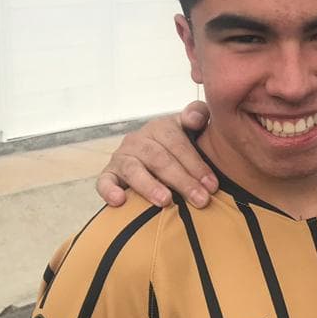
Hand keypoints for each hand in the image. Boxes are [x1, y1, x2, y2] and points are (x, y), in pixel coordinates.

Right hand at [95, 102, 216, 207]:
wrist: (151, 159)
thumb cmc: (178, 147)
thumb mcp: (190, 129)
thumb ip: (197, 115)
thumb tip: (195, 118)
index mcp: (160, 127)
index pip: (177, 143)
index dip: (196, 164)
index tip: (212, 185)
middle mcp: (138, 140)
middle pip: (159, 159)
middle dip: (182, 180)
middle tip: (200, 200)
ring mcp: (122, 157)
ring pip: (133, 169)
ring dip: (149, 186)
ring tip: (165, 201)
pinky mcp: (109, 174)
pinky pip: (104, 181)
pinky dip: (109, 191)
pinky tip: (119, 201)